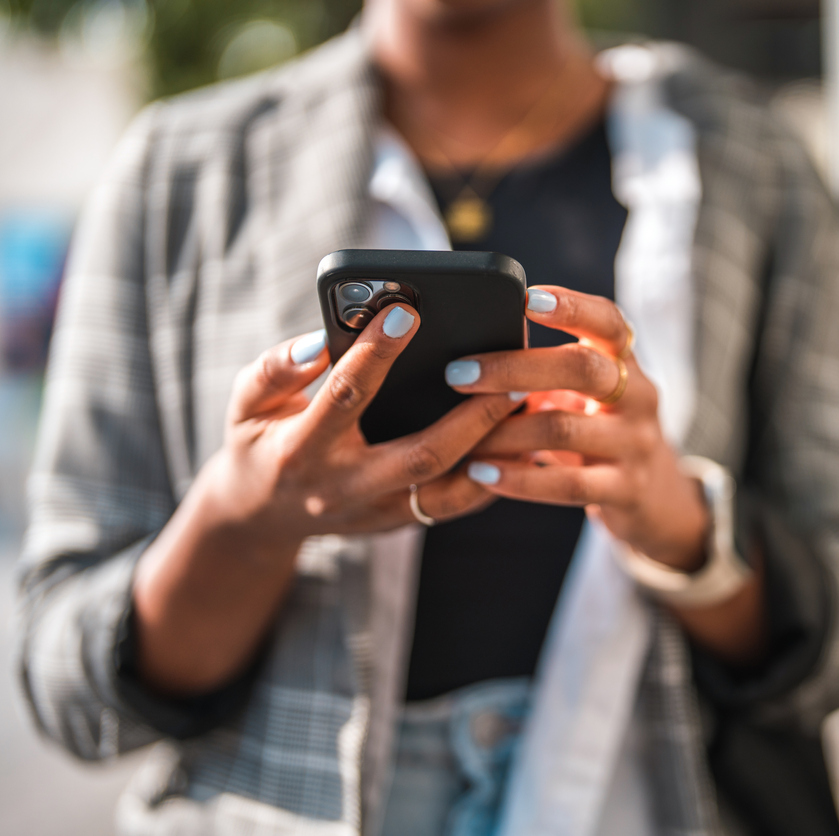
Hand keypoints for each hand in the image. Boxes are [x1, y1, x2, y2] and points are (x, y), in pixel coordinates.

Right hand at [132, 303, 517, 692]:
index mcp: (302, 450)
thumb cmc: (259, 442)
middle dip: (470, 416)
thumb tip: (320, 339)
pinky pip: (456, 505)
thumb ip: (277, 369)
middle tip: (509, 375)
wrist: (261, 519)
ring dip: (495, 450)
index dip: (375, 353)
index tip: (407, 310)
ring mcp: (378, 512)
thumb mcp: (247, 403)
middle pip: (421, 455)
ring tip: (530, 406)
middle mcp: (345, 488)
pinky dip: (493, 475)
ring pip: (450, 489)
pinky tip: (522, 441)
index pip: (346, 395)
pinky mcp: (401, 522)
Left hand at [444, 287, 709, 571]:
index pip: (609, 322)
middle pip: (582, 368)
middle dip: (514, 368)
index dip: (572, 307)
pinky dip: (519, 479)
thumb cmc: (597, 426)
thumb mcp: (585, 391)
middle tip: (458, 374)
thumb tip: (472, 348)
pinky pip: (569, 485)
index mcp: (625, 361)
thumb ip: (549, 368)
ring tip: (462, 437)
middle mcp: (638, 396)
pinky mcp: (626, 489)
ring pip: (564, 430)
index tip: (526, 299)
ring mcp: (636, 444)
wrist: (651, 492)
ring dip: (504, 432)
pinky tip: (481, 474)